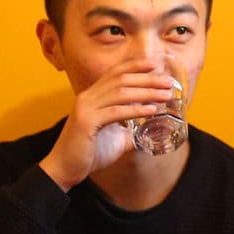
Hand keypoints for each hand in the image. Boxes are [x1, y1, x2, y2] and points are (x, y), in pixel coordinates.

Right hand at [38, 58, 178, 190]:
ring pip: (120, 92)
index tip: (155, 63)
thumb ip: (129, 132)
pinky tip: (151, 110)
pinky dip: (135, 109)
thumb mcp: (115, 138)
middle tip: (168, 82)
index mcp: (93, 97)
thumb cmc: (89, 153)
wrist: (65, 169)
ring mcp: (86, 108)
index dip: (135, 66)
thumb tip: (147, 133)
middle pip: (121, 80)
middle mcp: (88, 98)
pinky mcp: (86, 122)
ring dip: (146, 92)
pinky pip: (115, 112)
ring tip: (165, 95)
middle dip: (147, 79)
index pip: (115, 73)